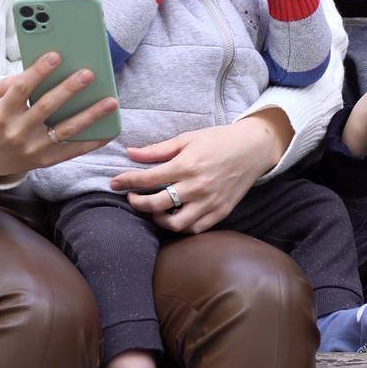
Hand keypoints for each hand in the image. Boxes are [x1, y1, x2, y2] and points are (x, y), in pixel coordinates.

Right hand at [0, 52, 118, 179]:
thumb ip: (6, 83)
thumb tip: (34, 71)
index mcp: (2, 113)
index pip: (21, 88)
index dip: (38, 71)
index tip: (56, 55)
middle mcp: (17, 131)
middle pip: (47, 107)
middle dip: (69, 89)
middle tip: (88, 73)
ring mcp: (33, 148)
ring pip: (66, 130)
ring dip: (90, 115)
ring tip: (110, 101)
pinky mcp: (45, 160)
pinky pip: (72, 151)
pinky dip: (92, 142)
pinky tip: (109, 130)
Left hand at [107, 117, 283, 233]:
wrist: (252, 149)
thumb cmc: (218, 140)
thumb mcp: (187, 138)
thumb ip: (158, 149)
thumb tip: (130, 153)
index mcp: (186, 165)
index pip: (148, 179)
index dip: (127, 181)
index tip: (114, 182)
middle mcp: (197, 187)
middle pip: (157, 204)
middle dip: (137, 203)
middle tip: (131, 198)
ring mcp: (209, 202)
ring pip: (175, 224)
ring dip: (158, 219)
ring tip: (153, 210)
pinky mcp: (221, 212)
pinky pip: (195, 229)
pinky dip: (181, 226)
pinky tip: (174, 215)